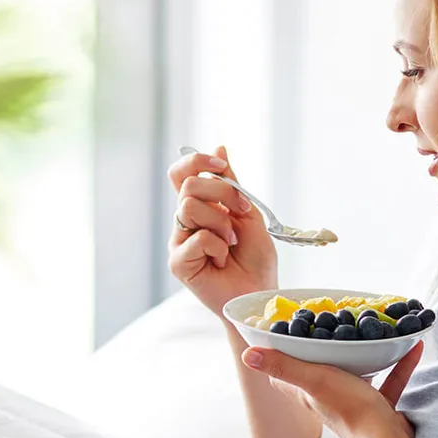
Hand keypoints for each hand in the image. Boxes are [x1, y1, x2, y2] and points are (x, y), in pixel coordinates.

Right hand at [168, 147, 277, 316]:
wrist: (259, 291)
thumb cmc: (255, 258)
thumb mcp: (248, 213)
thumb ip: (231, 183)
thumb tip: (219, 146)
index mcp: (200, 206)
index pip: (182, 172)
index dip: (197, 161)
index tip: (222, 166)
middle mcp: (185, 221)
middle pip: (189, 185)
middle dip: (222, 194)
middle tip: (240, 215)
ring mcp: (179, 241)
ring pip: (189, 207)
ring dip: (221, 224)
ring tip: (231, 243)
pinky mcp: (178, 262)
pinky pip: (197, 238)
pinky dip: (218, 247)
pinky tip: (222, 260)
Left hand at [238, 341, 423, 437]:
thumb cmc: (349, 410)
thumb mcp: (315, 380)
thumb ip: (284, 366)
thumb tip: (247, 355)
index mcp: (308, 393)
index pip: (285, 377)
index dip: (280, 357)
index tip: (284, 333)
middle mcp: (327, 400)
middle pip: (319, 372)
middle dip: (323, 350)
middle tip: (330, 324)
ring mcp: (354, 405)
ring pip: (355, 375)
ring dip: (363, 355)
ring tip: (371, 330)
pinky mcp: (379, 409)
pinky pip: (389, 382)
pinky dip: (399, 365)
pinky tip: (412, 346)